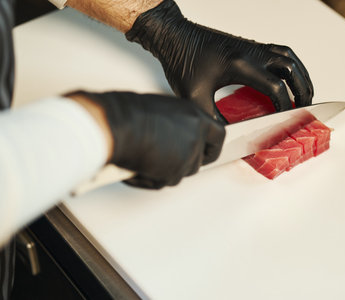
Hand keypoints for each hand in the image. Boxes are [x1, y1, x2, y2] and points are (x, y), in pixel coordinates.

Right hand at [69, 91, 224, 188]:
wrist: (116, 126)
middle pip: (199, 160)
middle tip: (166, 160)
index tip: (205, 152)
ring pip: (181, 173)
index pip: (217, 135)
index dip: (211, 147)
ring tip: (145, 160)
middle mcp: (195, 137)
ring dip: (165, 171)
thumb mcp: (162, 110)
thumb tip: (171, 134)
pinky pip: (161, 182)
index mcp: (194, 116)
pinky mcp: (173, 174)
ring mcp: (186, 157)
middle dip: (183, 163)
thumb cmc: (129, 113)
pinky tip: (135, 168)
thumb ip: (175, 123)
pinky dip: (148, 179)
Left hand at [125, 0, 313, 122]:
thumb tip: (227, 135)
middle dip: (302, 90)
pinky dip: (291, 64)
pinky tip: (289, 76)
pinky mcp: (249, 45)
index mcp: (240, 65)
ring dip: (300, 75)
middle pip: (290, 69)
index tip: (285, 121)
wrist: (175, 36)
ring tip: (305, 93)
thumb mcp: (194, 97)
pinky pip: (280, 51)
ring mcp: (252, 47)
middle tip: (305, 108)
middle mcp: (251, 53)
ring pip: (289, 57)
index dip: (284, 107)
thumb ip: (213, 118)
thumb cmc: (182, 61)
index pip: (274, 88)